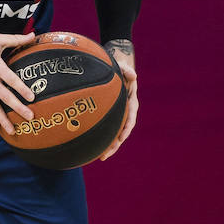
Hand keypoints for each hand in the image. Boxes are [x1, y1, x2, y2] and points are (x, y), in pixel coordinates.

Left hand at [97, 40, 137, 159]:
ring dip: (107, 146)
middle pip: (121, 132)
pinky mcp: (107, 116)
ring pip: (112, 134)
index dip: (126, 129)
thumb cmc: (117, 67)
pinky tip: (89, 146)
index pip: (130, 119)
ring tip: (99, 157)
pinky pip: (104, 128)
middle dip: (114, 145)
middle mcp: (124, 112)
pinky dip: (99, 137)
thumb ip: (126, 69)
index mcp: (130, 103)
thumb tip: (133, 75)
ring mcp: (116, 115)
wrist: (111, 70)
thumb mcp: (121, 66)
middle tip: (105, 155)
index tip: (121, 138)